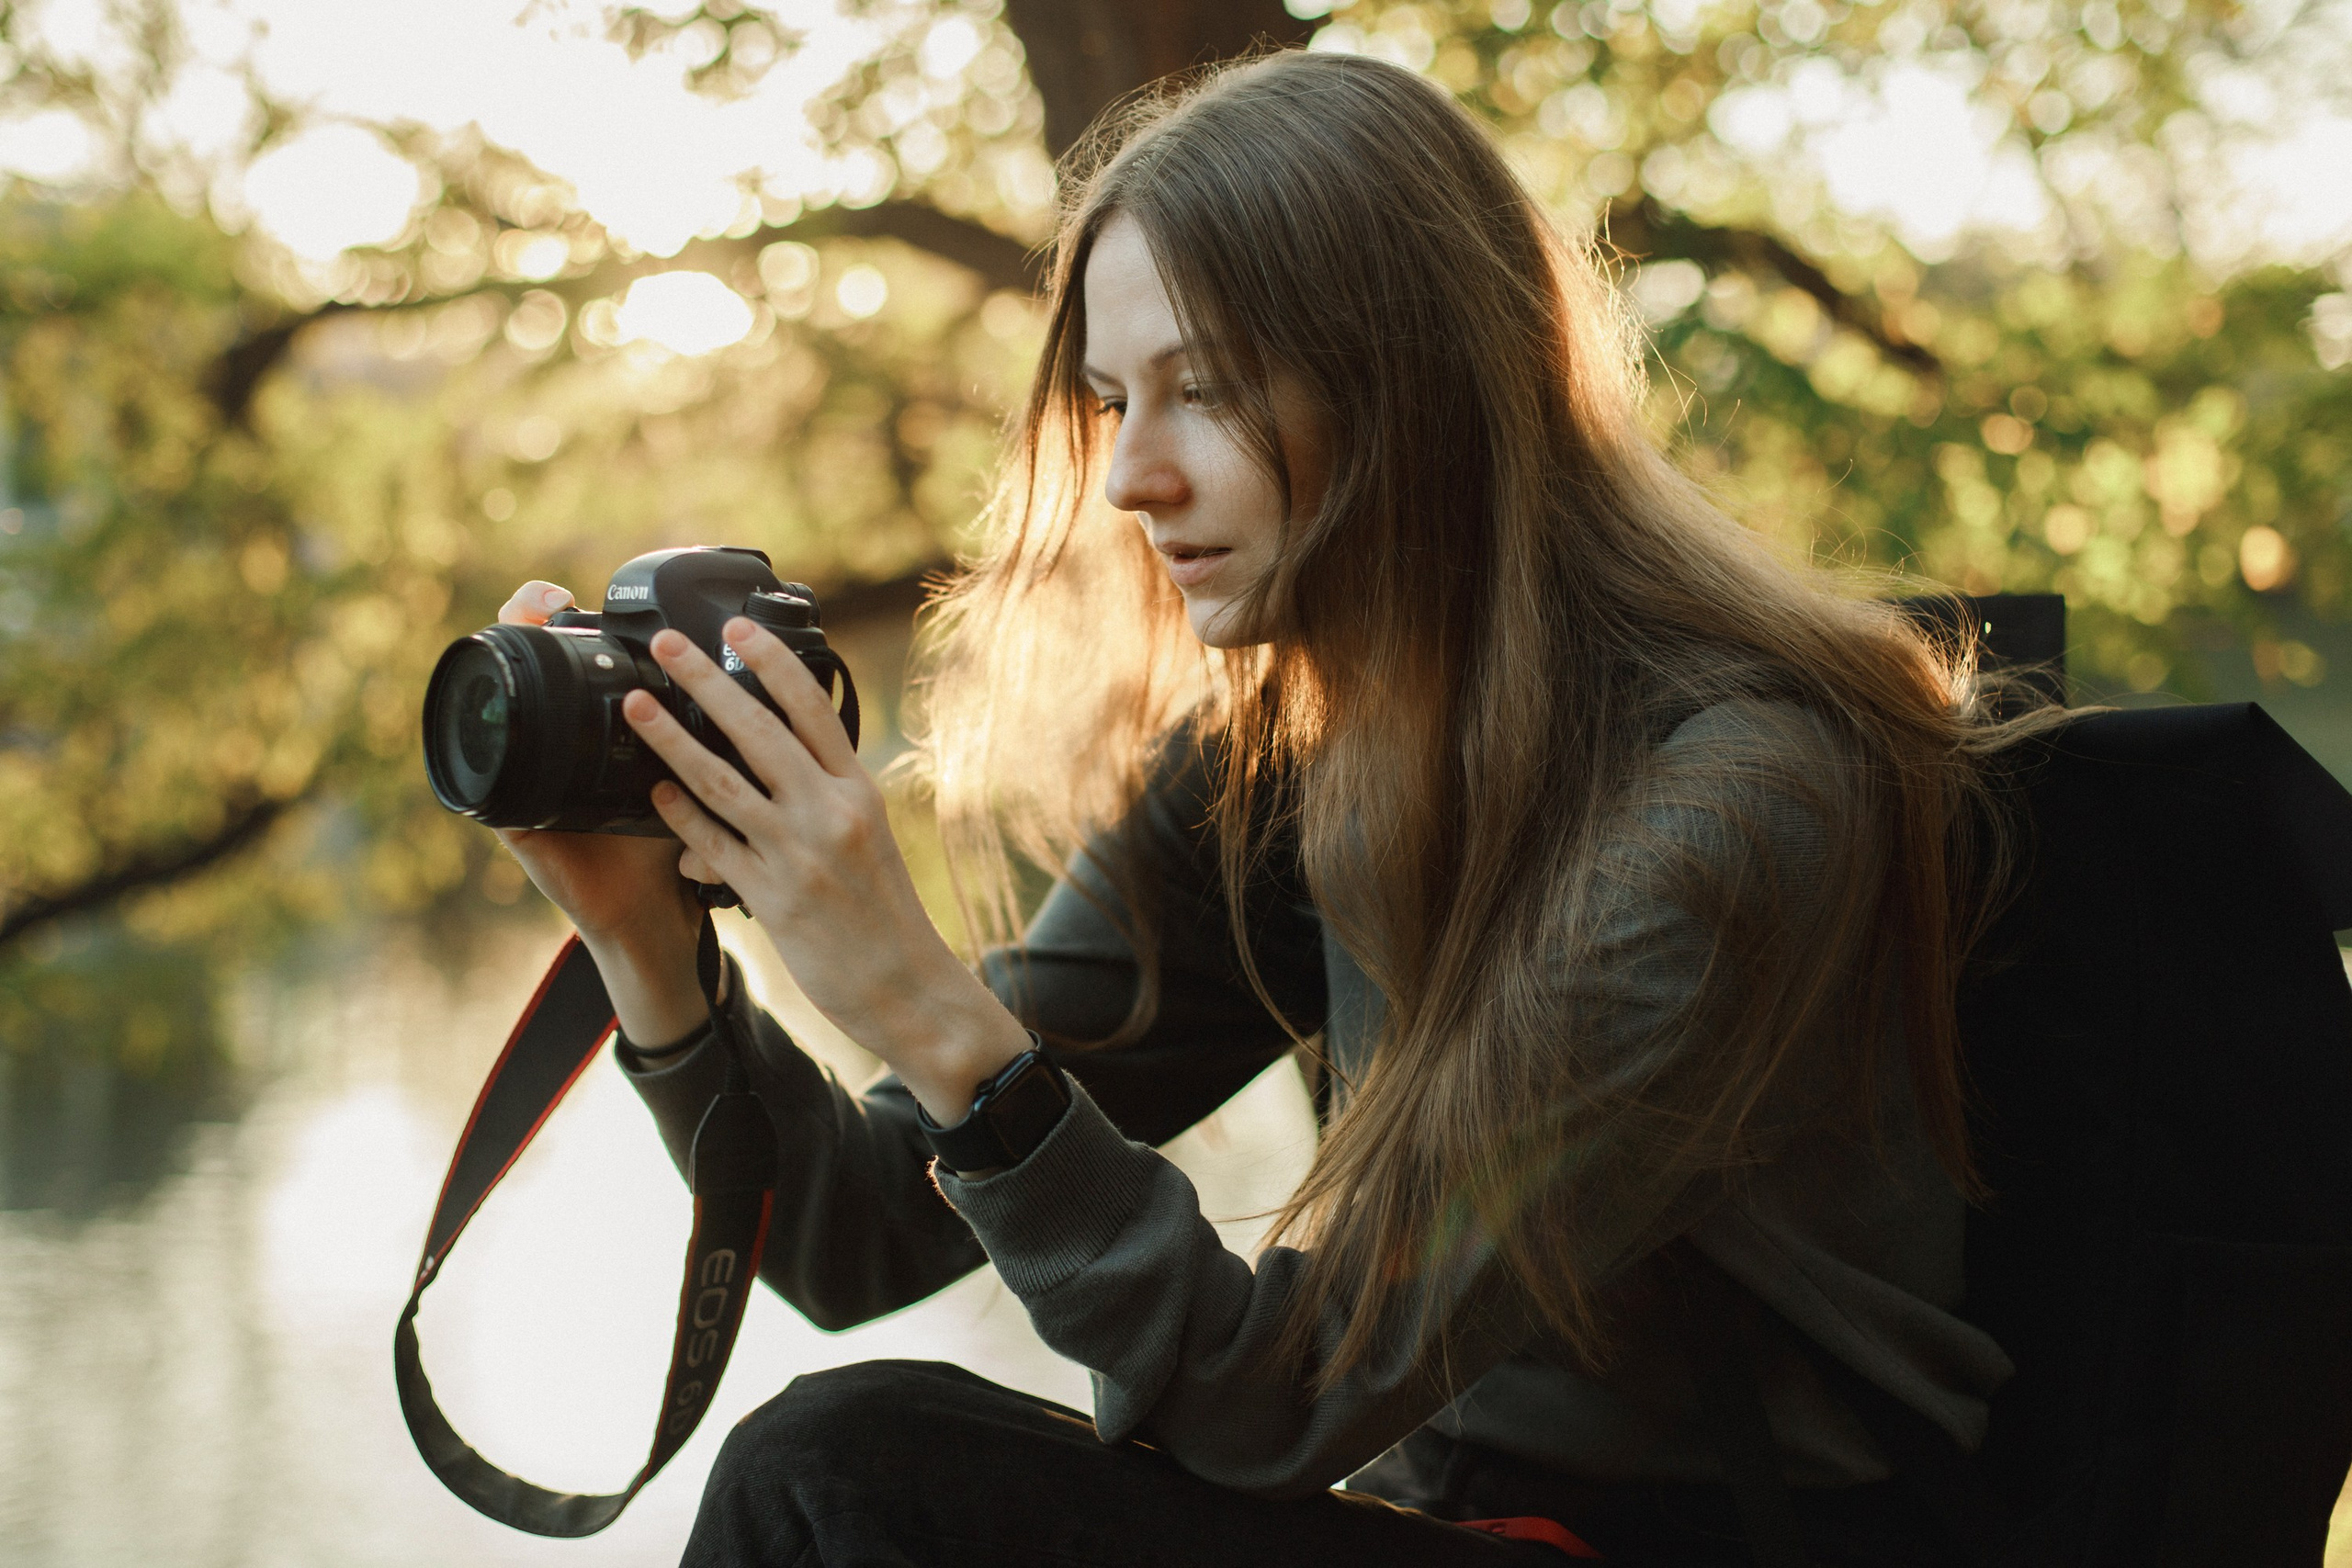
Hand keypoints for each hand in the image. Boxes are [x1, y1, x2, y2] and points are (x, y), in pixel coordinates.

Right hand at [488, 581, 706, 1044]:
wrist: (655, 917)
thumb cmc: (677, 843)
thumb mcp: (697, 779)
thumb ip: (708, 738)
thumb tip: (748, 676)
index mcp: (600, 741)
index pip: (573, 669)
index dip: (558, 626)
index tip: (562, 592)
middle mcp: (563, 757)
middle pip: (532, 679)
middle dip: (527, 630)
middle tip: (536, 599)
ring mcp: (537, 791)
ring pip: (510, 728)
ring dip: (512, 683)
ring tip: (512, 638)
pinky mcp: (525, 835)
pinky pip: (499, 802)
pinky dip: (496, 777)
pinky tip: (492, 742)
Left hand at [620, 617, 1031, 1122]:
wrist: (908, 986)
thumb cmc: (883, 912)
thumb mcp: (868, 836)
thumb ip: (823, 796)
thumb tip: (769, 763)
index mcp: (858, 790)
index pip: (814, 708)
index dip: (772, 662)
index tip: (735, 627)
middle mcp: (832, 812)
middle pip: (760, 732)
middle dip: (706, 682)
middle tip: (664, 644)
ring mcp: (801, 854)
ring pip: (723, 783)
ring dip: (672, 741)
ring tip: (635, 708)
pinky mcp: (773, 898)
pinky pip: (714, 846)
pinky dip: (681, 817)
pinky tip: (653, 793)